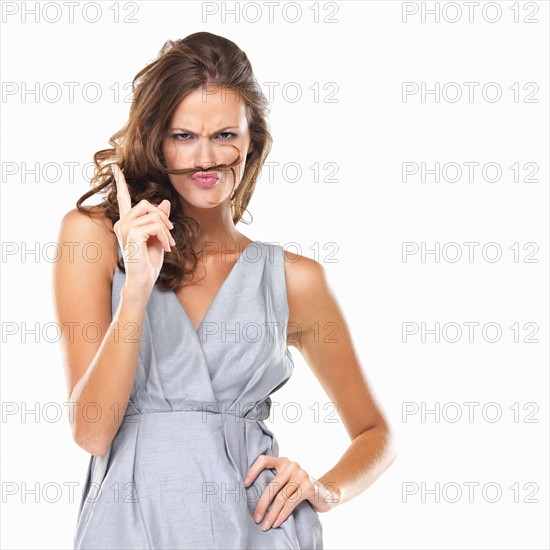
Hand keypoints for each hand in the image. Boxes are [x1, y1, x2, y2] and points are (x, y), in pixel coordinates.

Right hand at [112, 164, 174, 290]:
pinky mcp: (131, 234)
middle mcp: (122, 223)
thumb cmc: (149, 262)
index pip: (123, 199)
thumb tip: (166, 202)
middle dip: (164, 219)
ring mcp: (124, 228)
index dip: (120, 182)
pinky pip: (156, 225)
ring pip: (154, 215)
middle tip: (171, 236)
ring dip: (166, 230)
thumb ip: (160, 220)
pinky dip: (165, 236)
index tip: (115, 168)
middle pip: (148, 205)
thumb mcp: (159, 237)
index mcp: (127, 222)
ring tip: (168, 245)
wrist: (144, 280)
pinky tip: (165, 248)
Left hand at [243, 455, 337, 530]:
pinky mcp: (308, 486)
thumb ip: (276, 481)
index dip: (253, 470)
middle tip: (256, 518)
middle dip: (262, 504)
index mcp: (283, 462)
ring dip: (272, 514)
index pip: (264, 460)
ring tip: (265, 525)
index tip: (245, 484)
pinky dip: (282, 515)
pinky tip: (277, 523)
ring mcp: (301, 474)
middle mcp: (292, 465)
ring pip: (281, 497)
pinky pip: (290, 503)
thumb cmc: (301, 489)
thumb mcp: (288, 481)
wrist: (326, 494)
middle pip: (271, 485)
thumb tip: (252, 496)